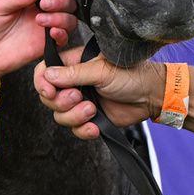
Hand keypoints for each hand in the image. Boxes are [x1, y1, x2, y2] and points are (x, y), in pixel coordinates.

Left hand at [0, 0, 77, 94]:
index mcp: (29, 1)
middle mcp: (40, 13)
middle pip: (66, 4)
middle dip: (61, 1)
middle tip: (45, 4)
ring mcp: (44, 30)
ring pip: (69, 20)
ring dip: (61, 17)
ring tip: (41, 19)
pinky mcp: (44, 45)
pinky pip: (63, 39)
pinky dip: (62, 34)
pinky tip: (52, 32)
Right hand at [33, 55, 164, 139]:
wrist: (151, 96)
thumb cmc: (131, 74)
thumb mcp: (101, 70)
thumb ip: (73, 74)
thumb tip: (48, 75)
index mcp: (72, 64)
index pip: (44, 72)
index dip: (42, 83)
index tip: (50, 91)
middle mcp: (73, 83)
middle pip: (48, 98)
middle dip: (61, 102)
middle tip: (78, 97)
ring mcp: (80, 102)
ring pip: (60, 116)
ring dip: (74, 116)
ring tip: (92, 110)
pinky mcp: (89, 119)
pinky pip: (75, 130)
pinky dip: (83, 130)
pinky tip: (95, 126)